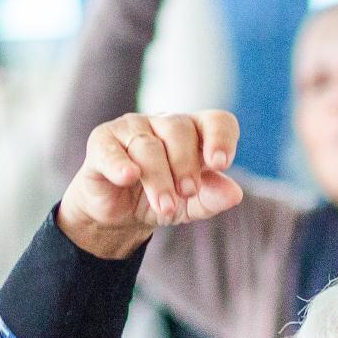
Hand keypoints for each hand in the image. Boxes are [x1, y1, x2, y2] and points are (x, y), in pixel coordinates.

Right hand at [58, 112, 243, 259]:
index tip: (220, 164)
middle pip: (181, 130)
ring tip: (166, 208)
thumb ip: (211, 198)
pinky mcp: (102, 141)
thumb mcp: (190, 205)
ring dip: (159, 180)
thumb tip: (235, 194)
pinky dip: (121, 164)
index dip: (220, 138)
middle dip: (186, 165)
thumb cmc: (159, 200)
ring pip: (148, 145)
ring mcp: (131, 128)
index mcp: (194, 134)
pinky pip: (113, 150)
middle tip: (187, 193)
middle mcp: (163, 123)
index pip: (215, 121)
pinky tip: (129, 177)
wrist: (116, 216)